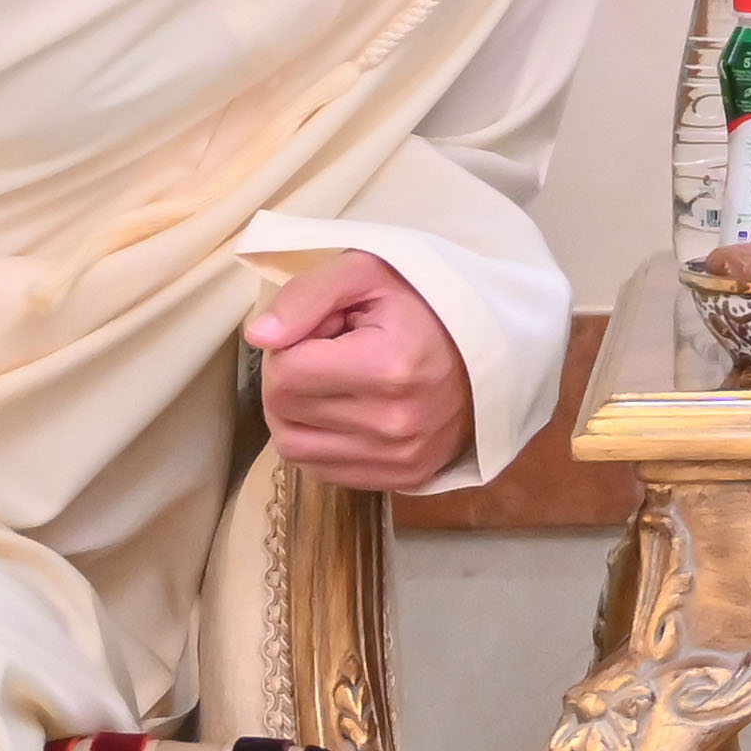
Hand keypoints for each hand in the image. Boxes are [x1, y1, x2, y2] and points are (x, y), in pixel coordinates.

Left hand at [248, 249, 474, 489]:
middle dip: (291, 377)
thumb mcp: (368, 272)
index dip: (290, 345)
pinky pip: (322, 471)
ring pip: (294, 447)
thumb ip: (307, 296)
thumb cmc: (425, 304)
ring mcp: (400, 458)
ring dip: (297, 413)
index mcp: (389, 366)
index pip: (285, 373)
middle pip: (283, 411)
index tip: (326, 331)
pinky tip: (345, 412)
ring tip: (332, 384)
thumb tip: (258, 337)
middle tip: (329, 354)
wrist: (492, 349)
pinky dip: (320, 441)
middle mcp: (394, 423)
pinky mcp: (402, 479)